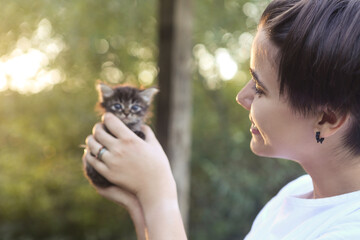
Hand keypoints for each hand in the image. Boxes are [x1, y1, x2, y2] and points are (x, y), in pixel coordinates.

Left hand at [84, 113, 186, 239]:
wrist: (155, 188)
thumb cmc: (158, 166)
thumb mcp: (155, 146)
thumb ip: (147, 133)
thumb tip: (141, 126)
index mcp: (130, 139)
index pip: (110, 121)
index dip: (107, 117)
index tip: (107, 118)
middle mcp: (118, 148)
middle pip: (99, 132)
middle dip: (98, 127)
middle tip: (99, 127)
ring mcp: (111, 161)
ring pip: (93, 146)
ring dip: (91, 140)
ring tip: (93, 139)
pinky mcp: (108, 173)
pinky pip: (93, 161)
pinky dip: (90, 155)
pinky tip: (92, 153)